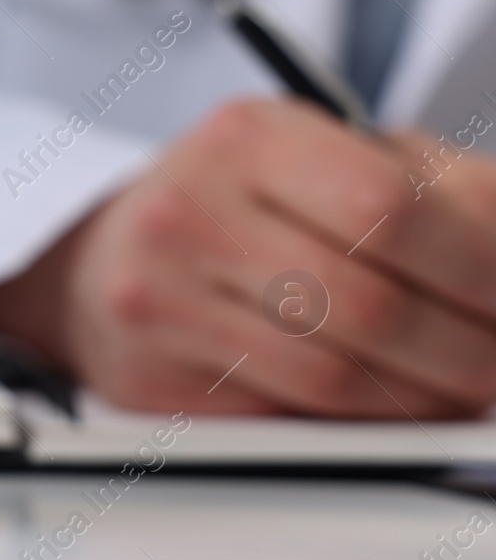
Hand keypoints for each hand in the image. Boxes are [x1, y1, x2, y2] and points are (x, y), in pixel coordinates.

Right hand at [0, 97, 495, 417]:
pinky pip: (288, 418)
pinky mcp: (150, 380)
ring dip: (425, 397)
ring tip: (458, 385)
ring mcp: (159, 300)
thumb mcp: (322, 155)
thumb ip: (432, 186)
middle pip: (370, 304)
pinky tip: (386, 402)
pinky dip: (360, 422)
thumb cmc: (236, 205)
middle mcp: (187, 212)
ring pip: (335, 377)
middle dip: (470, 349)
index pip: (388, 206)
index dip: (478, 265)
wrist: (101, 261)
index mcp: (243, 137)